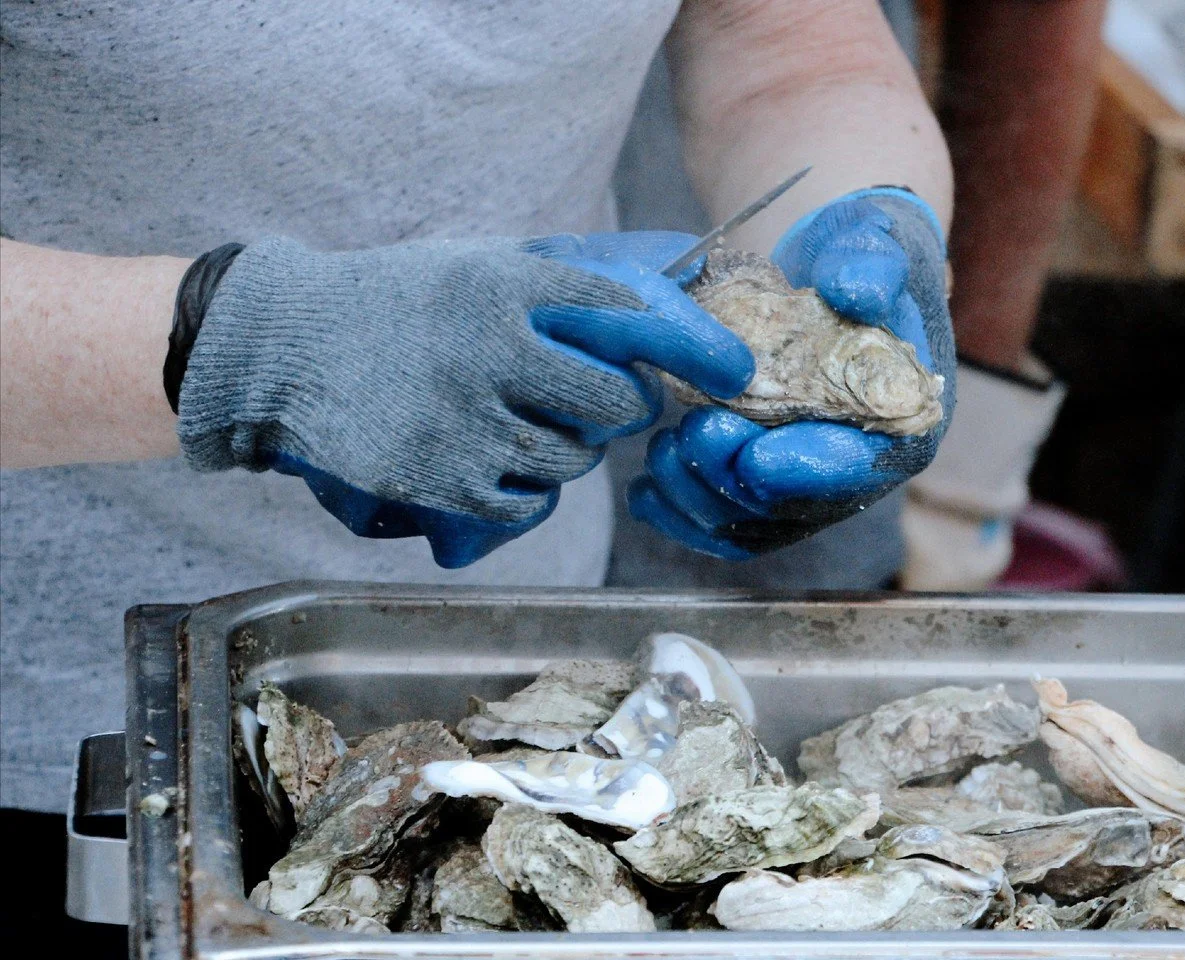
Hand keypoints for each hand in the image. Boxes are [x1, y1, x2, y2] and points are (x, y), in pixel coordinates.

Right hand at [177, 232, 752, 567]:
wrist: (288, 347)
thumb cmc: (405, 304)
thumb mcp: (484, 265)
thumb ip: (571, 277)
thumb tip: (677, 273)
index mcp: (507, 284)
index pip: (628, 310)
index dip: (691, 343)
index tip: (732, 368)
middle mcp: (491, 348)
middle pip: (618, 402)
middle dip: (620, 407)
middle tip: (591, 397)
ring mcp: (466, 419)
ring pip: (576, 460)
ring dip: (565, 449)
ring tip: (514, 420)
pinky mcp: (442, 480)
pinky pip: (528, 501)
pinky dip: (522, 488)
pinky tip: (485, 455)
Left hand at [628, 188, 955, 559]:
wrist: (824, 270)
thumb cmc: (855, 255)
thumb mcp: (869, 240)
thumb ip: (870, 262)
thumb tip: (857, 292)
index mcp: (901, 415)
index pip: (865, 465)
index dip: (811, 470)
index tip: (756, 457)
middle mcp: (862, 464)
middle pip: (800, 507)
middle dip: (738, 480)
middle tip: (690, 433)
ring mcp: (811, 481)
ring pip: (755, 524)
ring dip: (702, 497)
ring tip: (664, 446)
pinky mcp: (767, 482)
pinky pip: (726, 525)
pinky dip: (682, 515)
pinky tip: (644, 491)